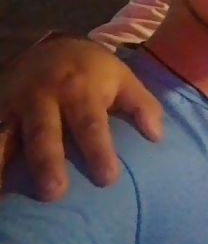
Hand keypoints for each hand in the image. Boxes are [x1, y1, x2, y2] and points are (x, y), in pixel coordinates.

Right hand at [0, 38, 162, 200]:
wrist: (52, 45)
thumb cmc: (95, 72)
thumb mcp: (123, 80)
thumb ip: (142, 107)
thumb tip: (157, 136)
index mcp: (80, 90)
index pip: (91, 125)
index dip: (99, 151)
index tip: (107, 180)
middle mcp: (45, 97)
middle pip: (45, 134)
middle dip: (47, 163)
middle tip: (54, 194)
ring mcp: (15, 105)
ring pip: (6, 137)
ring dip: (2, 165)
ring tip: (1, 197)